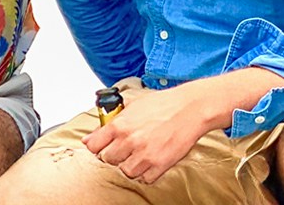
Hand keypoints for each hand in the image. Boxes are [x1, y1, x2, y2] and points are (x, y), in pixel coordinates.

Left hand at [82, 84, 214, 184]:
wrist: (189, 109)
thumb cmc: (163, 104)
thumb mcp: (131, 105)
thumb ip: (112, 119)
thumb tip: (95, 133)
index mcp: (119, 124)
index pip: (93, 145)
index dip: (96, 147)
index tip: (101, 147)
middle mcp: (129, 140)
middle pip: (108, 160)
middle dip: (114, 156)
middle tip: (123, 150)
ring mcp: (144, 154)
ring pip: (126, 172)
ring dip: (130, 166)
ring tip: (138, 156)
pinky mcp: (160, 164)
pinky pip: (145, 179)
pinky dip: (146, 173)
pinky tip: (150, 162)